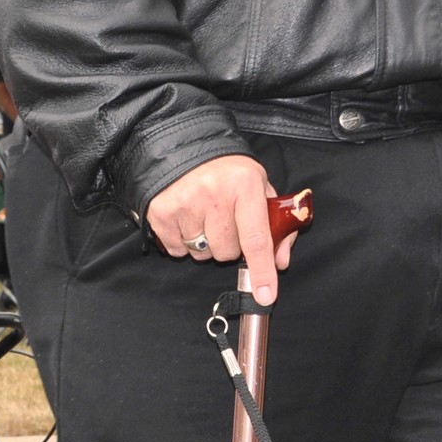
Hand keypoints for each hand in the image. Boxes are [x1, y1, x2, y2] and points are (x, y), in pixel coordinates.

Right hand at [146, 154, 296, 305]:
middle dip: (229, 245)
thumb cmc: (227, 171)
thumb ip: (275, 225)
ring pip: (202, 254)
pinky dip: (183, 242)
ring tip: (204, 217)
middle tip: (225, 221)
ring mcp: (185, 203)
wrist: (183, 145)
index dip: (262, 271)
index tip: (266, 296)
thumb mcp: (258, 187)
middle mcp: (215, 194)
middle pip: (227, 252)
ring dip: (206, 244)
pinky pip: (178, 250)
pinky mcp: (161, 212)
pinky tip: (186, 219)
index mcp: (245, 185)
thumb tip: (279, 262)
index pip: (256, 239)